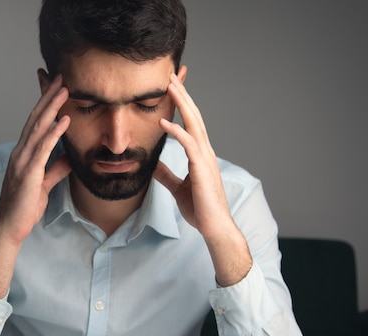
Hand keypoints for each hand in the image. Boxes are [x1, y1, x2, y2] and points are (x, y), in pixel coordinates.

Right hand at [0, 74, 71, 243]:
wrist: (9, 228)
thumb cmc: (24, 208)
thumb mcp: (45, 184)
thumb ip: (56, 169)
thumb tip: (71, 157)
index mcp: (23, 155)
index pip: (35, 124)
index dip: (45, 105)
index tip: (56, 88)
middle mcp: (20, 153)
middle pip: (35, 119)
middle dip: (48, 97)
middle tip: (61, 78)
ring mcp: (22, 162)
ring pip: (38, 128)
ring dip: (52, 107)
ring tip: (65, 90)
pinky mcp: (28, 173)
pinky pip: (43, 148)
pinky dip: (54, 132)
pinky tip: (65, 120)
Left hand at [154, 72, 251, 285]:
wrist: (214, 227)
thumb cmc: (200, 209)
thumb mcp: (178, 188)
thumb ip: (167, 175)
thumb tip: (153, 166)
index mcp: (200, 155)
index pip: (191, 123)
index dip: (183, 105)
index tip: (171, 90)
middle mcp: (205, 152)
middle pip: (194, 117)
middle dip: (183, 96)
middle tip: (171, 76)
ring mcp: (205, 159)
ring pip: (194, 124)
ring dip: (182, 104)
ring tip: (170, 86)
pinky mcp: (201, 169)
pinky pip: (189, 145)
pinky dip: (177, 132)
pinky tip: (164, 122)